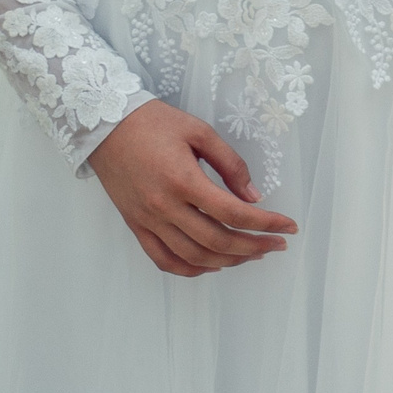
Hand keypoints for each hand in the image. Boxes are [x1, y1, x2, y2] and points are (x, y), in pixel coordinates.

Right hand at [86, 98, 298, 276]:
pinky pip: (163, 260)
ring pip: (192, 257)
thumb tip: (254, 196)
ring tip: (252, 255)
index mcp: (183, 180)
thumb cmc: (154, 123)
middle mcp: (164, 207)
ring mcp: (147, 221)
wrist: (104, 126)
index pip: (233, 213)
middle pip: (216, 241)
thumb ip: (230, 164)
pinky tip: (212, 264)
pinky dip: (190, 269)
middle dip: (253, 247)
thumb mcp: (199, 131)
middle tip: (277, 245)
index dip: (266, 223)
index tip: (288, 227)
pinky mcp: (135, 226)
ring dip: (227, 261)